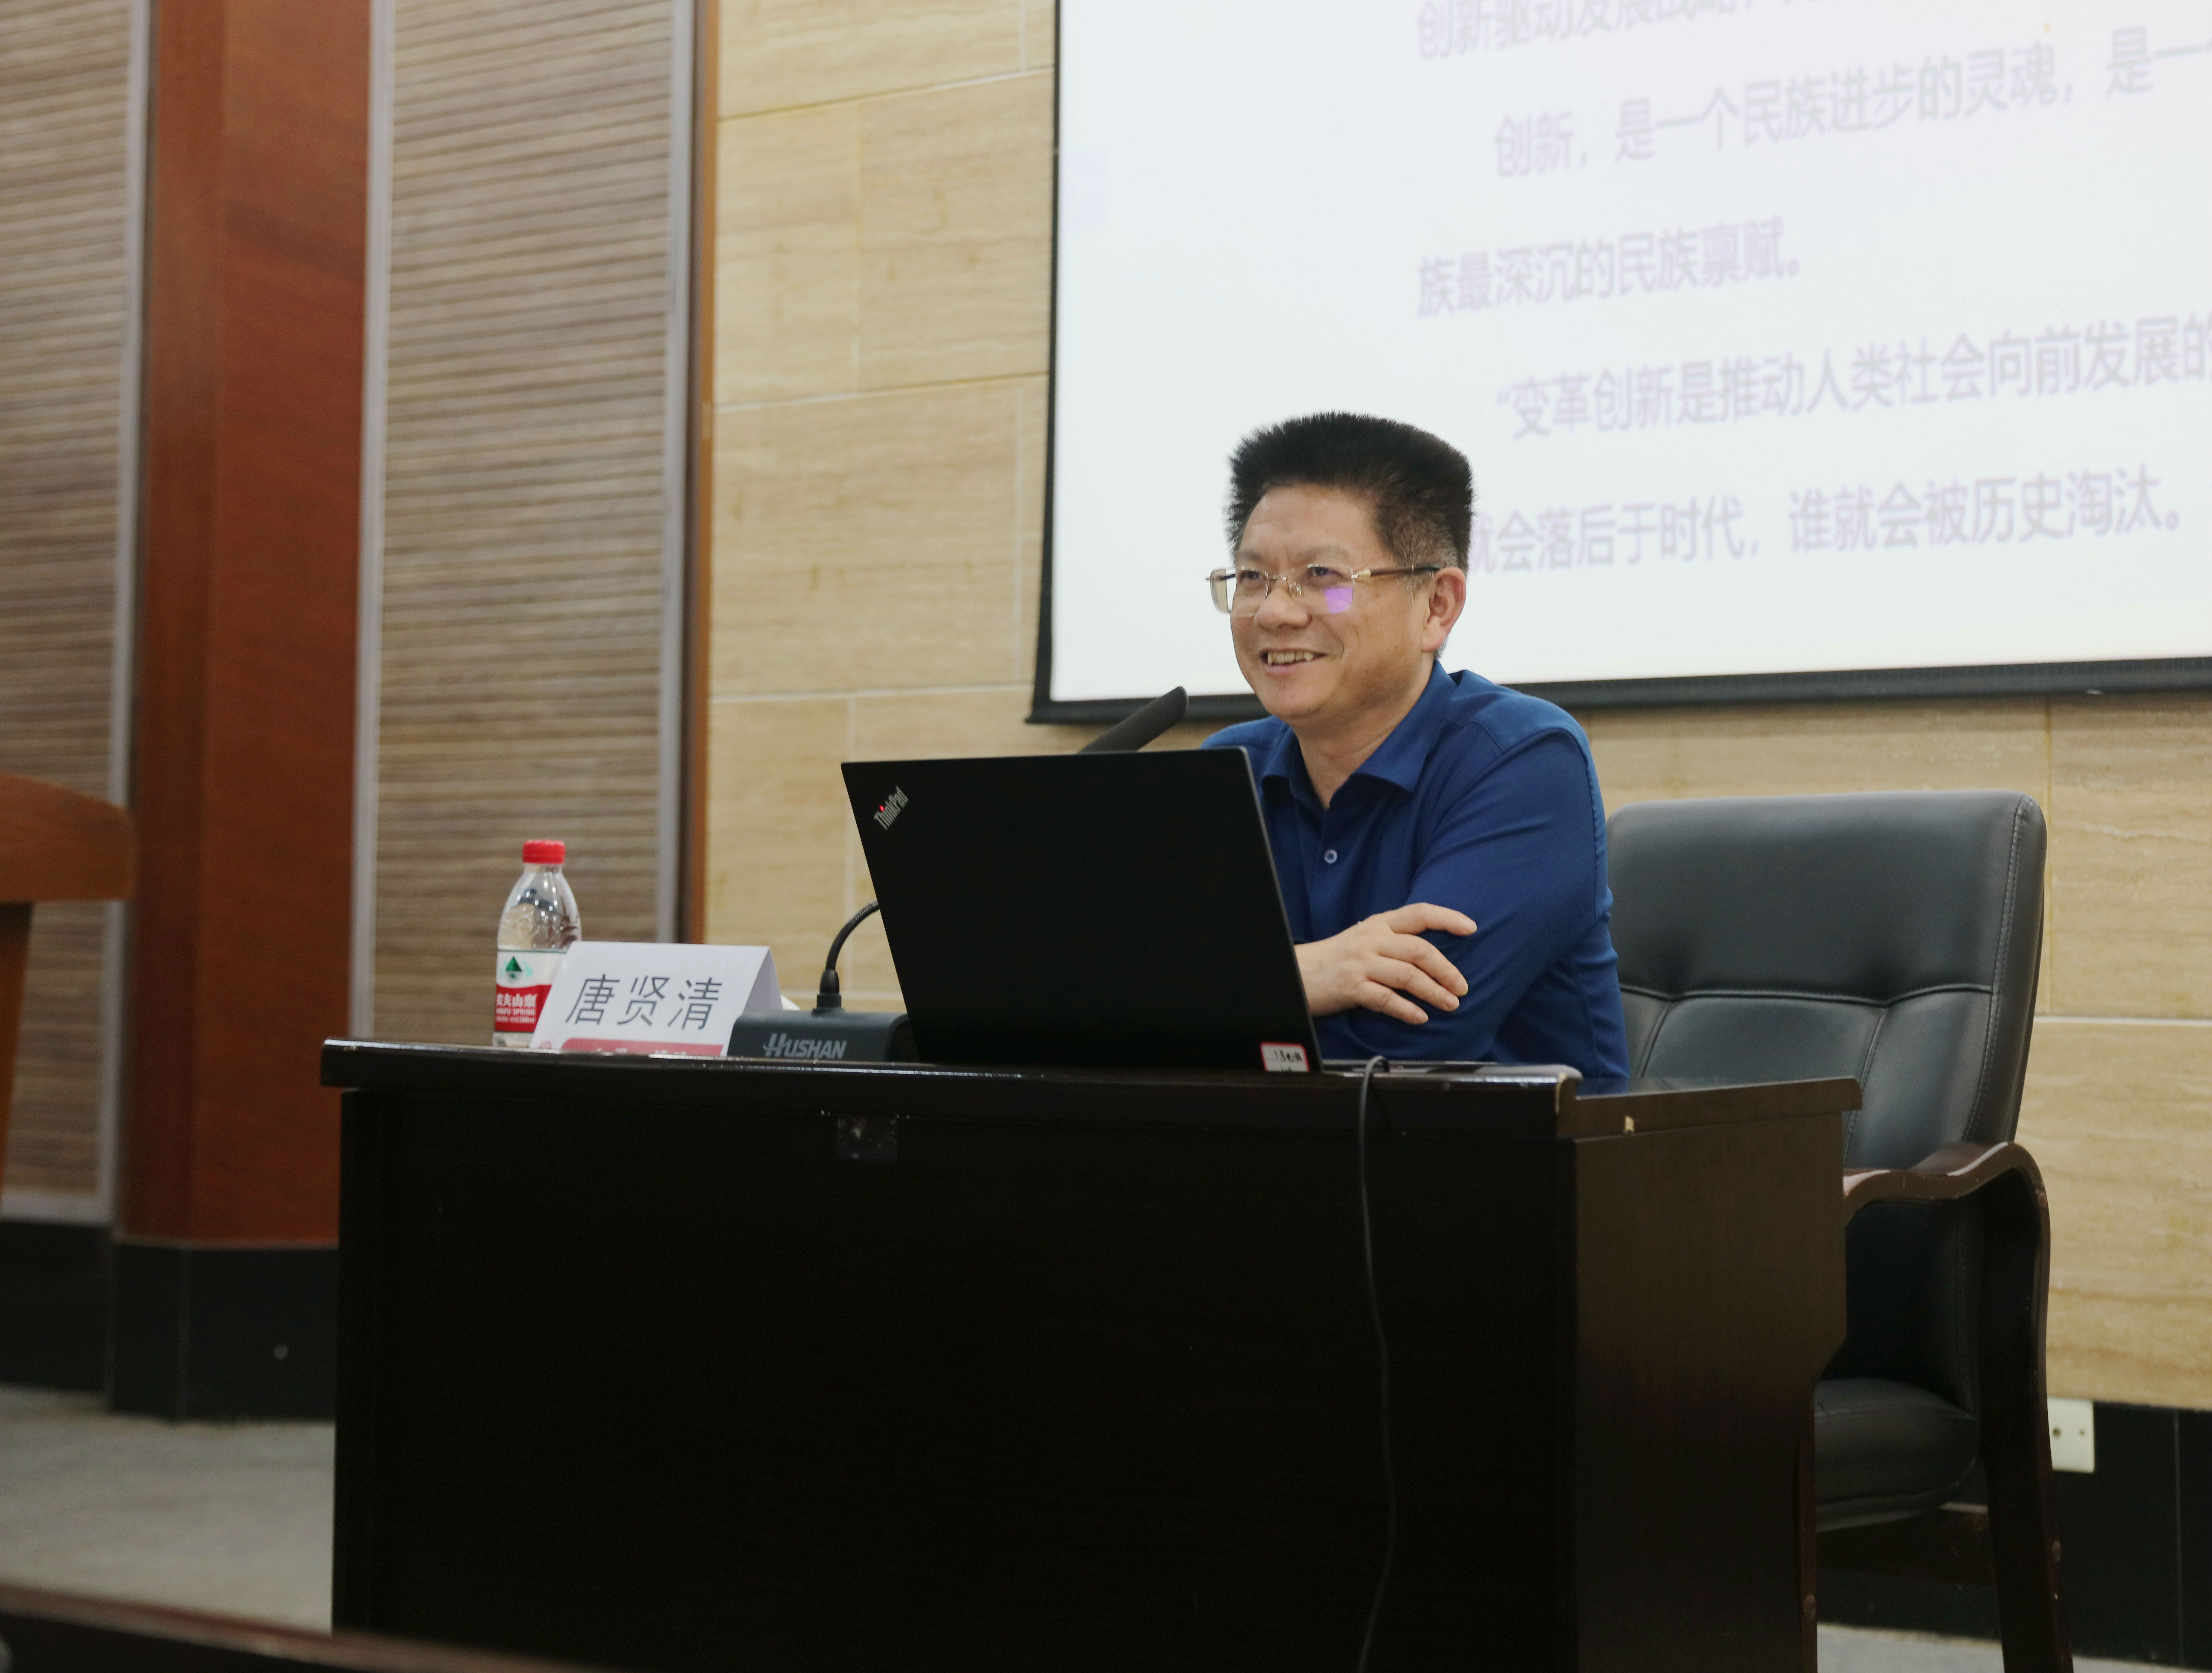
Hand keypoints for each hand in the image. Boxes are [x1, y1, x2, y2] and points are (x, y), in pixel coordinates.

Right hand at [1296, 903, 1476, 1025]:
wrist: (1300, 972)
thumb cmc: (1340, 958)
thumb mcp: (1368, 939)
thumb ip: (1397, 941)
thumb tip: (1438, 958)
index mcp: (1379, 924)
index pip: (1418, 913)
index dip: (1446, 918)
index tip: (1471, 928)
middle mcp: (1371, 939)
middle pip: (1418, 949)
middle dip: (1446, 970)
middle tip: (1462, 987)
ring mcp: (1360, 963)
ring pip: (1406, 975)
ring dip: (1433, 992)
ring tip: (1450, 1004)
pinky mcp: (1350, 987)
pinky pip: (1384, 999)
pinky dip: (1406, 1009)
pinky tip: (1420, 1017)